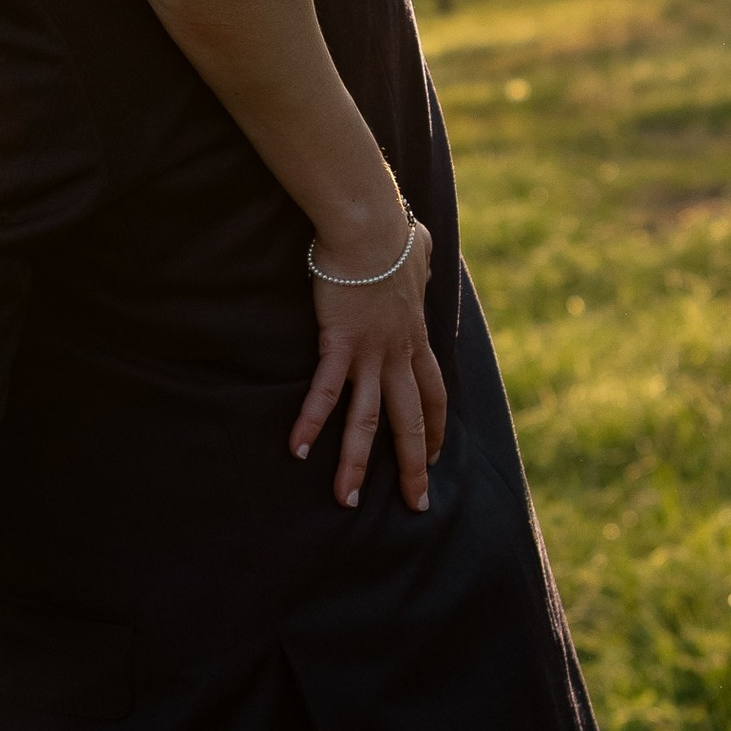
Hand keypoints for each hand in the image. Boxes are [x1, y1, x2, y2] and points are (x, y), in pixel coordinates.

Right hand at [290, 210, 446, 511]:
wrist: (370, 226)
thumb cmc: (390, 232)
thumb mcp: (416, 248)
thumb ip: (419, 257)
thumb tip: (418, 244)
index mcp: (415, 338)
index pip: (432, 395)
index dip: (433, 429)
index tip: (433, 456)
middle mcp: (398, 354)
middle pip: (409, 422)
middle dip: (412, 468)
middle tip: (414, 504)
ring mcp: (370, 353)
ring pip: (368, 420)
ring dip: (356, 463)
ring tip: (346, 501)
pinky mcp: (340, 344)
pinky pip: (326, 392)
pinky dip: (311, 422)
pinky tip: (297, 449)